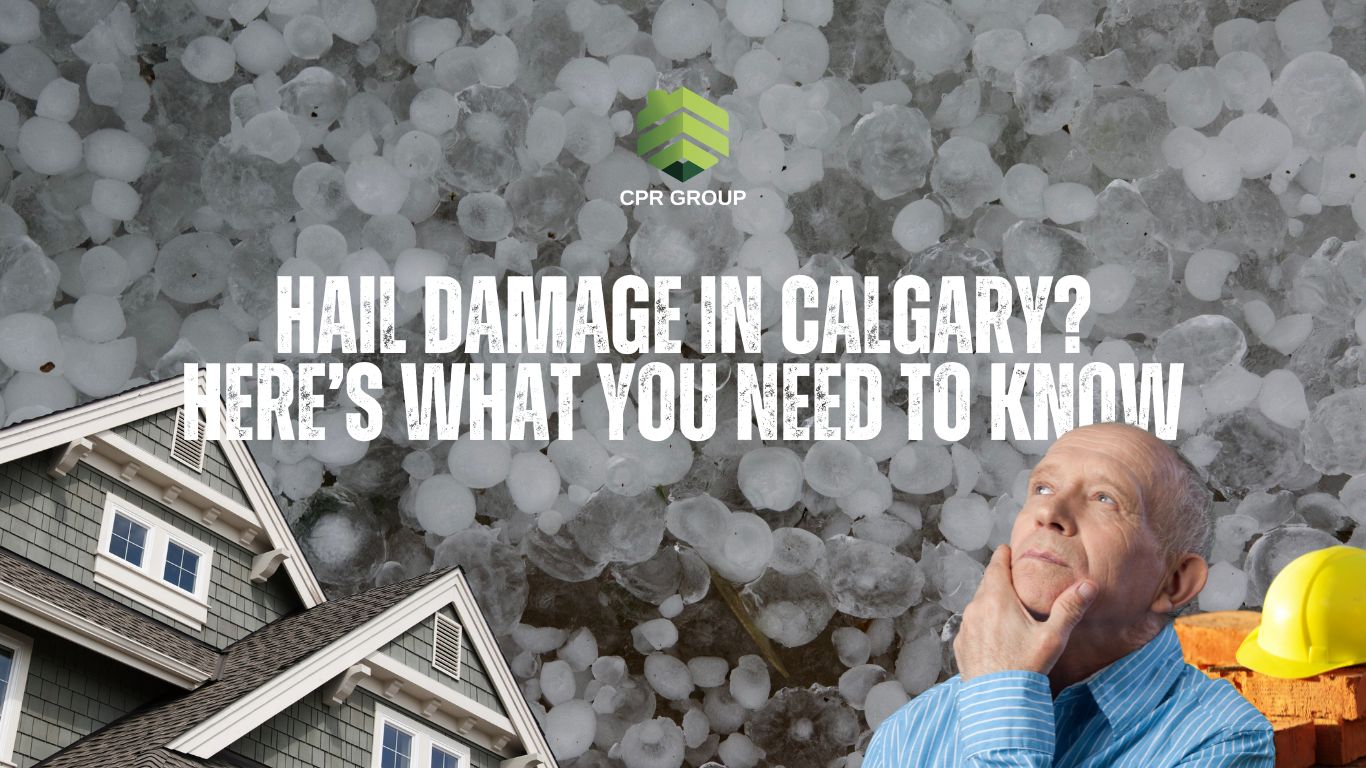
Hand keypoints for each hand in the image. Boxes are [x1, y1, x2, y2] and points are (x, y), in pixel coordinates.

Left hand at [953, 544, 1097, 681]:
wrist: (998, 703)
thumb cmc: (1026, 668)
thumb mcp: (1052, 637)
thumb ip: (1069, 609)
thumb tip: (1088, 585)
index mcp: (996, 598)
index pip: (996, 564)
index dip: (1004, 555)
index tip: (1010, 551)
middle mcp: (975, 608)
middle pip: (986, 583)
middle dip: (999, 578)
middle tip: (1014, 578)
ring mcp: (965, 627)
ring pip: (977, 604)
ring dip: (990, 602)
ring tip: (1007, 607)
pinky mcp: (961, 645)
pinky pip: (972, 625)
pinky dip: (982, 623)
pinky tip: (995, 634)